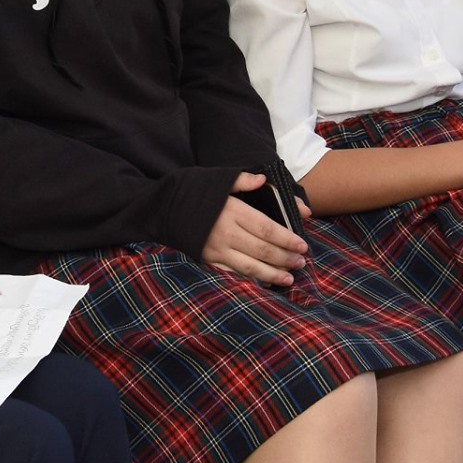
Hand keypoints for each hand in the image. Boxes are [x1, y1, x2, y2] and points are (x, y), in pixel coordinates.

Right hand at [201, 172, 306, 287]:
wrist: (160, 206)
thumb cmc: (192, 190)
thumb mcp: (217, 179)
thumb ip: (243, 180)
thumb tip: (264, 180)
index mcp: (232, 211)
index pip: (267, 228)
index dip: (287, 239)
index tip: (302, 245)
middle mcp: (226, 233)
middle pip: (262, 250)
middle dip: (285, 257)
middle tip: (302, 262)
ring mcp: (216, 249)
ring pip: (250, 267)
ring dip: (272, 274)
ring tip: (289, 277)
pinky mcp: (207, 260)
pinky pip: (233, 273)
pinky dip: (250, 279)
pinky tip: (264, 282)